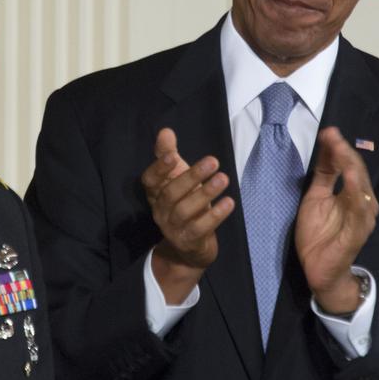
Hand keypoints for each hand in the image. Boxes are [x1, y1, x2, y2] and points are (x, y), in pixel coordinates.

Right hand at [142, 128, 234, 302]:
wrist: (189, 249)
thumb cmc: (184, 204)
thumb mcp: (178, 178)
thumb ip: (169, 155)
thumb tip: (165, 131)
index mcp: (155, 194)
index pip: (149, 180)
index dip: (159, 169)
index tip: (172, 156)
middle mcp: (160, 211)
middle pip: (171, 194)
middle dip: (192, 176)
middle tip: (213, 161)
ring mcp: (173, 229)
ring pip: (186, 211)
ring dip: (206, 194)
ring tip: (224, 179)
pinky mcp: (189, 242)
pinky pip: (201, 228)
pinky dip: (215, 215)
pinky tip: (229, 202)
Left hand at [295, 127, 378, 313]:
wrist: (319, 269)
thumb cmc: (319, 234)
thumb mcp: (316, 198)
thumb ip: (323, 175)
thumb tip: (326, 148)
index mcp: (351, 193)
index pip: (347, 165)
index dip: (338, 148)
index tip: (327, 131)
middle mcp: (362, 202)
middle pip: (356, 171)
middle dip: (344, 151)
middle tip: (332, 134)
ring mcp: (362, 216)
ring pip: (360, 186)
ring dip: (350, 166)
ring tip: (341, 149)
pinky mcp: (359, 231)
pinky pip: (359, 209)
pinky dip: (356, 192)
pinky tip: (350, 177)